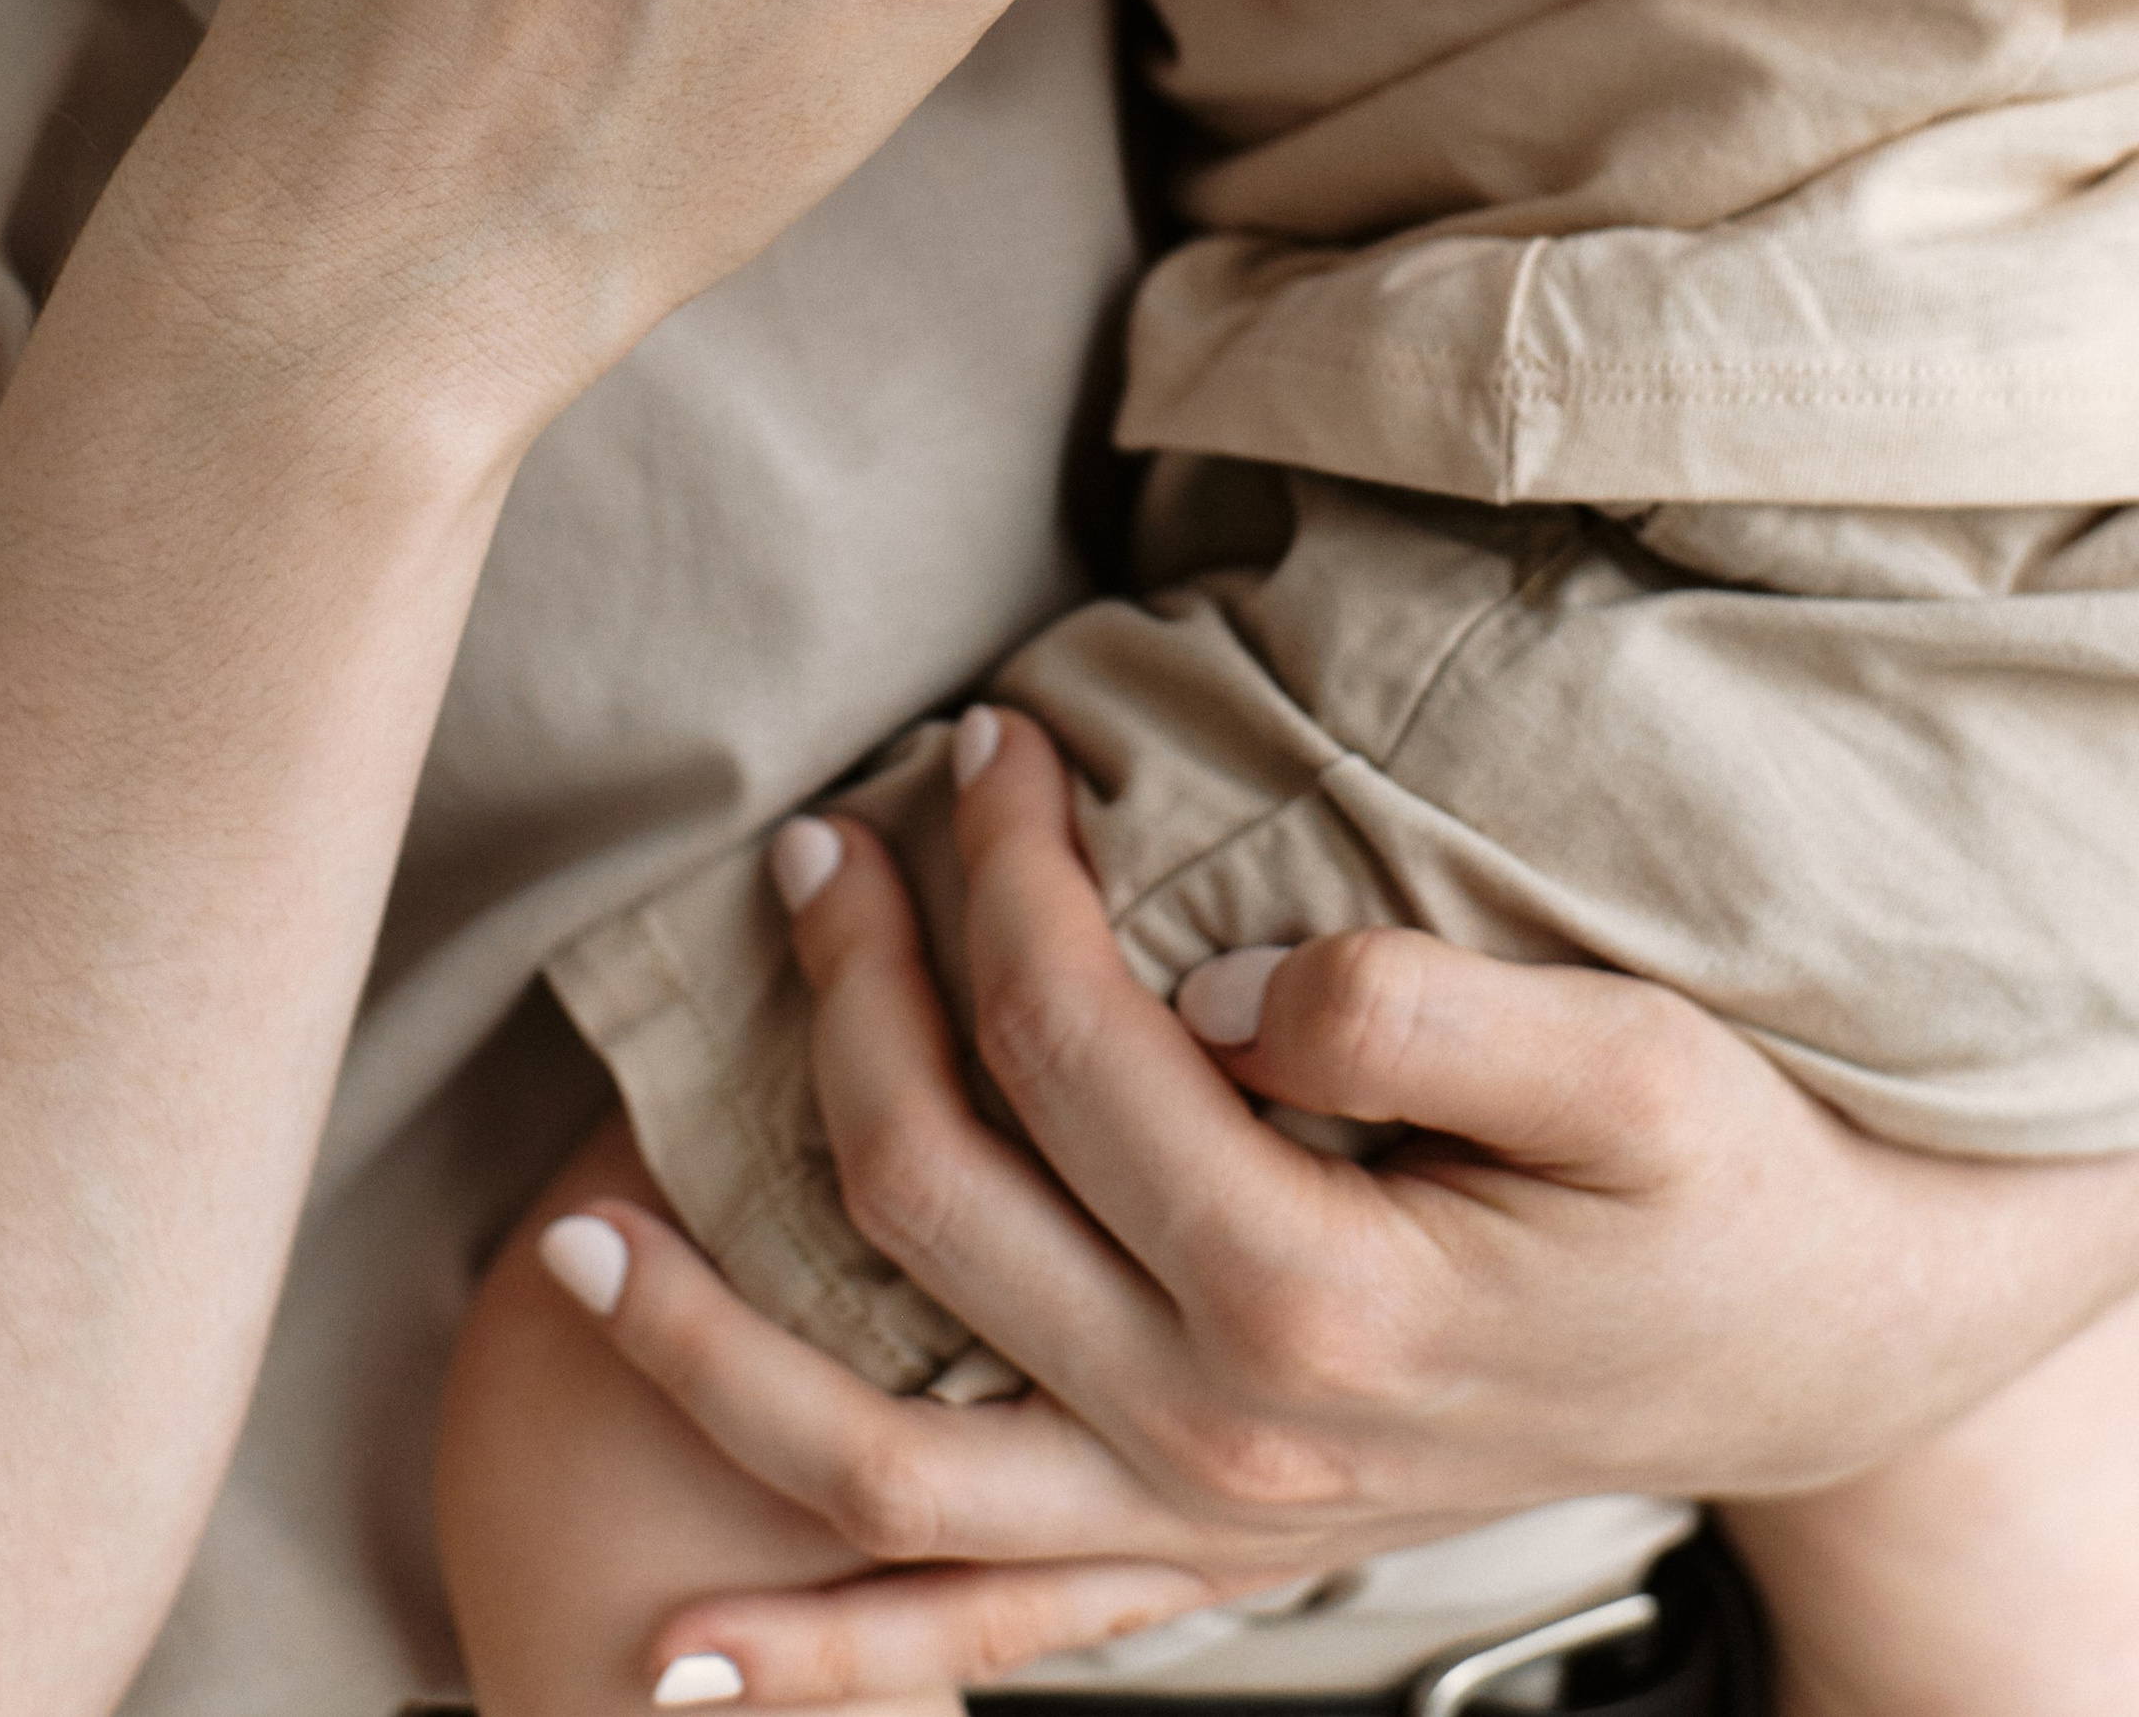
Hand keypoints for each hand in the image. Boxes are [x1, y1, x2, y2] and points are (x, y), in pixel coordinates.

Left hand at [562, 714, 2138, 1706]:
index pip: (1071, 1040)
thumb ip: (1419, 1013)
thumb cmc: (1715, 1185)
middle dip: (852, 999)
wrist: (1802, 1353)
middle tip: (813, 849)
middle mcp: (1221, 1428)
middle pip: (941, 1196)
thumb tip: (1222, 987)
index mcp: (1315, 1283)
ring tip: (570, 1244)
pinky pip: (976, 1646)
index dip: (1000, 874)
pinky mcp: (1197, 1567)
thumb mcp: (1630, 1063)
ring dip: (712, 1356)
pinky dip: (824, 1664)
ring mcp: (1194, 1522)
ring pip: (885, 1460)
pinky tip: (681, 1667)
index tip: (978, 747)